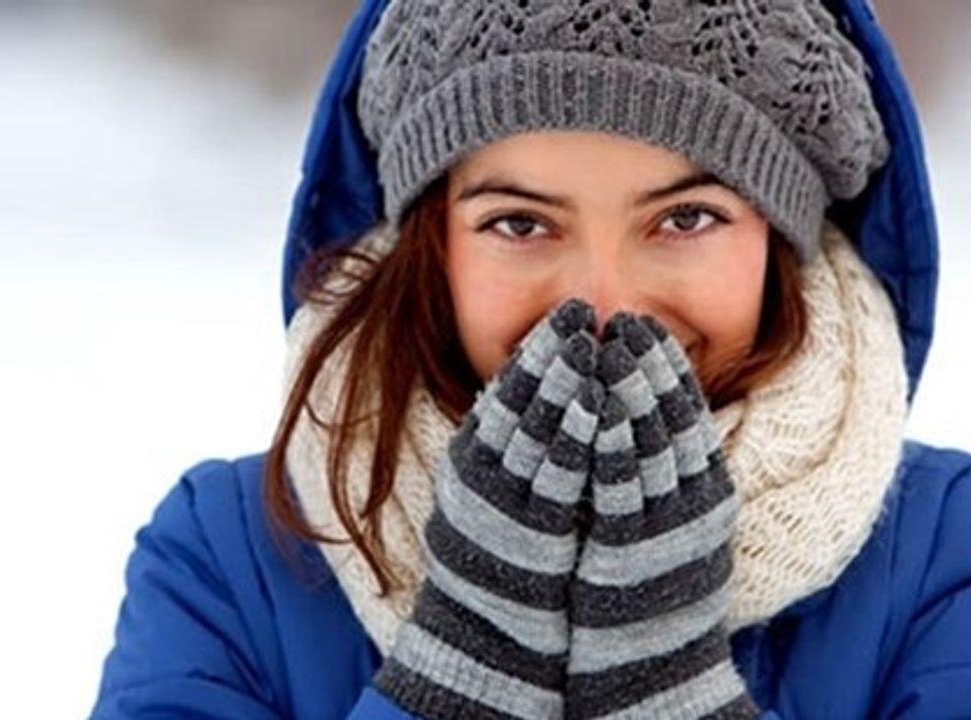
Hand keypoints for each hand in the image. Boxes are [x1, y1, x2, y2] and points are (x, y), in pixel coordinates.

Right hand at [375, 299, 600, 719]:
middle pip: (521, 401)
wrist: (488, 628)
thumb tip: (529, 388)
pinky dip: (583, 436)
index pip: (504, 392)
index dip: (535, 351)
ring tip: (594, 344)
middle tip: (579, 312)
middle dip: (552, 353)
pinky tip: (605, 406)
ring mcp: (509, 501)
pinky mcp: (536, 530)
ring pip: (540, 430)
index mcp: (472, 458)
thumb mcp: (486, 487)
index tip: (564, 315)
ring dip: (568, 384)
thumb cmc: (495, 551)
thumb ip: (503, 440)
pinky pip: (562, 474)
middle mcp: (485, 474)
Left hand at [565, 313, 757, 719]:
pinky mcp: (628, 546)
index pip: (689, 413)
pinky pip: (618, 483)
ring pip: (648, 442)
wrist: (650, 659)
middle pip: (671, 418)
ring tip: (607, 343)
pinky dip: (608, 439)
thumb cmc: (651, 579)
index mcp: (705, 489)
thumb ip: (665, 469)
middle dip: (647, 364)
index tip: (646, 326)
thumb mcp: (674, 517)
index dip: (667, 367)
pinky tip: (594, 404)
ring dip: (627, 389)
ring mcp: (662, 523)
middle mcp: (690, 502)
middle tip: (625, 320)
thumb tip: (642, 412)